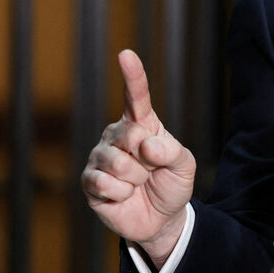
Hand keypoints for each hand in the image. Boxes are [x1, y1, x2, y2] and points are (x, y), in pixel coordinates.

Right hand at [82, 49, 195, 267]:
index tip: (126, 54)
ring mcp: (100, 157)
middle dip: (147, 159)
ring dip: (135, 179)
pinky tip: (123, 196)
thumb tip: (146, 145)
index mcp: (142, 124)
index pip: (136, 96)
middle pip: (130, 135)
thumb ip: (171, 151)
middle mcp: (116, 135)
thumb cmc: (171, 184)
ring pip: (117, 162)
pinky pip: (104, 183)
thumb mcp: (184, 165)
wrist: (161, 219)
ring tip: (137, 184)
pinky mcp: (89, 181)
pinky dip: (121, 194)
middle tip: (150, 171)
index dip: (132, 75)